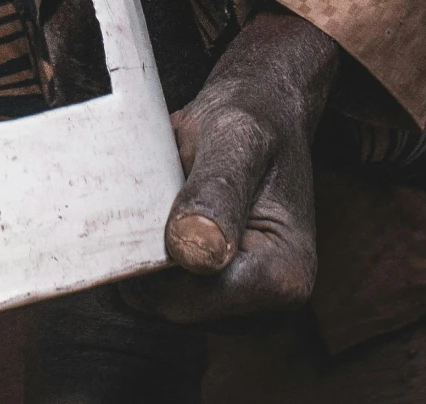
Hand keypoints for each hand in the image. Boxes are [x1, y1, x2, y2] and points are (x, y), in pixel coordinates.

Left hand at [139, 7, 338, 321]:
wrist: (260, 114)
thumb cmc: (252, 119)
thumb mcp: (236, 136)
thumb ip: (217, 190)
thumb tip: (192, 248)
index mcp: (285, 275)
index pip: (196, 297)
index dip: (155, 259)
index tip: (141, 202)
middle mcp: (267, 309)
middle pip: (173, 306)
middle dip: (146, 254)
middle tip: (142, 193)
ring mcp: (239, 310)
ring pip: (158, 303)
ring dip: (143, 252)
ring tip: (158, 200)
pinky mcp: (214, 301)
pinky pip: (156, 293)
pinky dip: (144, 256)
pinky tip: (157, 215)